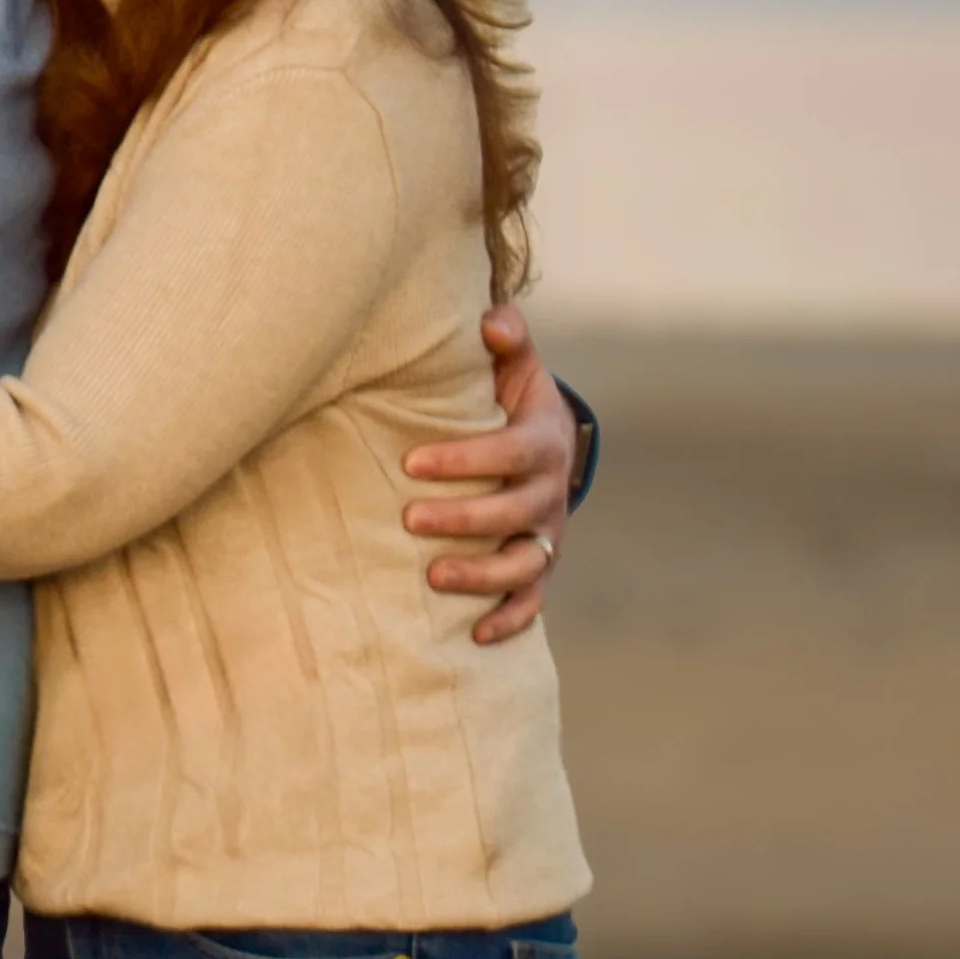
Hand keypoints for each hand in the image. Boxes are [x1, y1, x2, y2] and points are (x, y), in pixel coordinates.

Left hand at [400, 304, 574, 644]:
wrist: (548, 441)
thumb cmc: (512, 399)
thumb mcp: (516, 367)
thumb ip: (507, 340)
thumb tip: (492, 323)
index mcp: (540, 442)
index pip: (509, 454)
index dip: (465, 460)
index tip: (411, 464)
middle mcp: (549, 492)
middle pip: (513, 514)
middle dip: (463, 520)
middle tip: (410, 520)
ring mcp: (546, 533)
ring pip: (523, 563)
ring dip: (482, 576)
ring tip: (433, 577)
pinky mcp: (541, 565)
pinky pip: (532, 599)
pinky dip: (510, 619)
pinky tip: (475, 635)